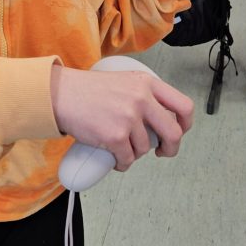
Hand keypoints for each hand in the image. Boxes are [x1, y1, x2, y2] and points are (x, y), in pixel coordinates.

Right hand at [51, 63, 193, 172]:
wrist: (60, 94)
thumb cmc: (87, 90)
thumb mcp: (124, 81)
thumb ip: (143, 95)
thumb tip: (159, 122)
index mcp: (147, 83)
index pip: (184, 106)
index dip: (185, 124)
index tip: (179, 132)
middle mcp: (142, 99)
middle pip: (173, 133)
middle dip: (170, 148)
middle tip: (162, 152)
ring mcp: (129, 118)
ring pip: (145, 149)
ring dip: (134, 153)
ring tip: (120, 148)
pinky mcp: (115, 136)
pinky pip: (128, 159)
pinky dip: (122, 163)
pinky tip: (114, 158)